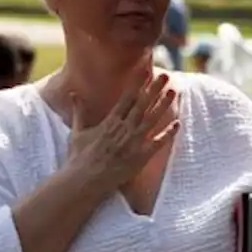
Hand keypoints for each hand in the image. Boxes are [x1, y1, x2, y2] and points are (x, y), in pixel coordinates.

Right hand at [68, 72, 178, 189]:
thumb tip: (73, 93)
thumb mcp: (78, 131)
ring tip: (173, 91)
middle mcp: (124, 129)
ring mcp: (133, 142)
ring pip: (152, 119)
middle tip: (165, 75)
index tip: (146, 71)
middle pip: (143, 104)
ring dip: (164, 105)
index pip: (127, 97)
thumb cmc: (79, 158)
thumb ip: (80, 111)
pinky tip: (178, 123)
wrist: (84, 180)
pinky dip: (168, 133)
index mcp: (110, 121)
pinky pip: (157, 143)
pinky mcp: (140, 157)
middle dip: (154, 89)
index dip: (138, 83)